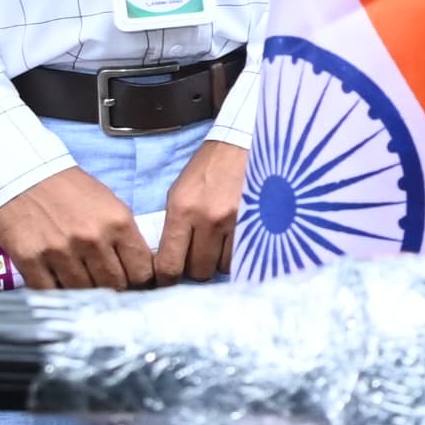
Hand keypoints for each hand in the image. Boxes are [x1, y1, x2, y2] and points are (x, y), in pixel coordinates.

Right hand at [0, 166, 154, 291]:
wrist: (21, 174)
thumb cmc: (69, 189)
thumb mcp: (109, 204)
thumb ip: (125, 237)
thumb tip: (139, 271)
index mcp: (118, 222)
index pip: (142, 271)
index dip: (140, 281)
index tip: (133, 282)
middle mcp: (91, 239)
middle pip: (115, 286)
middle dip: (114, 288)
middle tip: (107, 284)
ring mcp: (60, 251)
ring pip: (85, 292)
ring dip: (85, 291)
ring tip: (82, 281)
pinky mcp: (31, 260)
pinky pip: (51, 291)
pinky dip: (57, 291)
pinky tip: (59, 282)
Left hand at [155, 139, 247, 283]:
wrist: (242, 143)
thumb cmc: (208, 168)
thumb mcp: (179, 193)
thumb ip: (175, 226)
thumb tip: (171, 259)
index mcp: (182, 210)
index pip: (169, 263)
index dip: (168, 278)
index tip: (169, 280)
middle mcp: (207, 219)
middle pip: (198, 271)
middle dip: (195, 269)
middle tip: (197, 258)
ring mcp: (235, 222)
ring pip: (223, 267)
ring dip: (218, 262)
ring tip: (218, 246)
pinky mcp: (257, 221)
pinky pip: (244, 255)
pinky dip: (237, 254)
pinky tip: (235, 241)